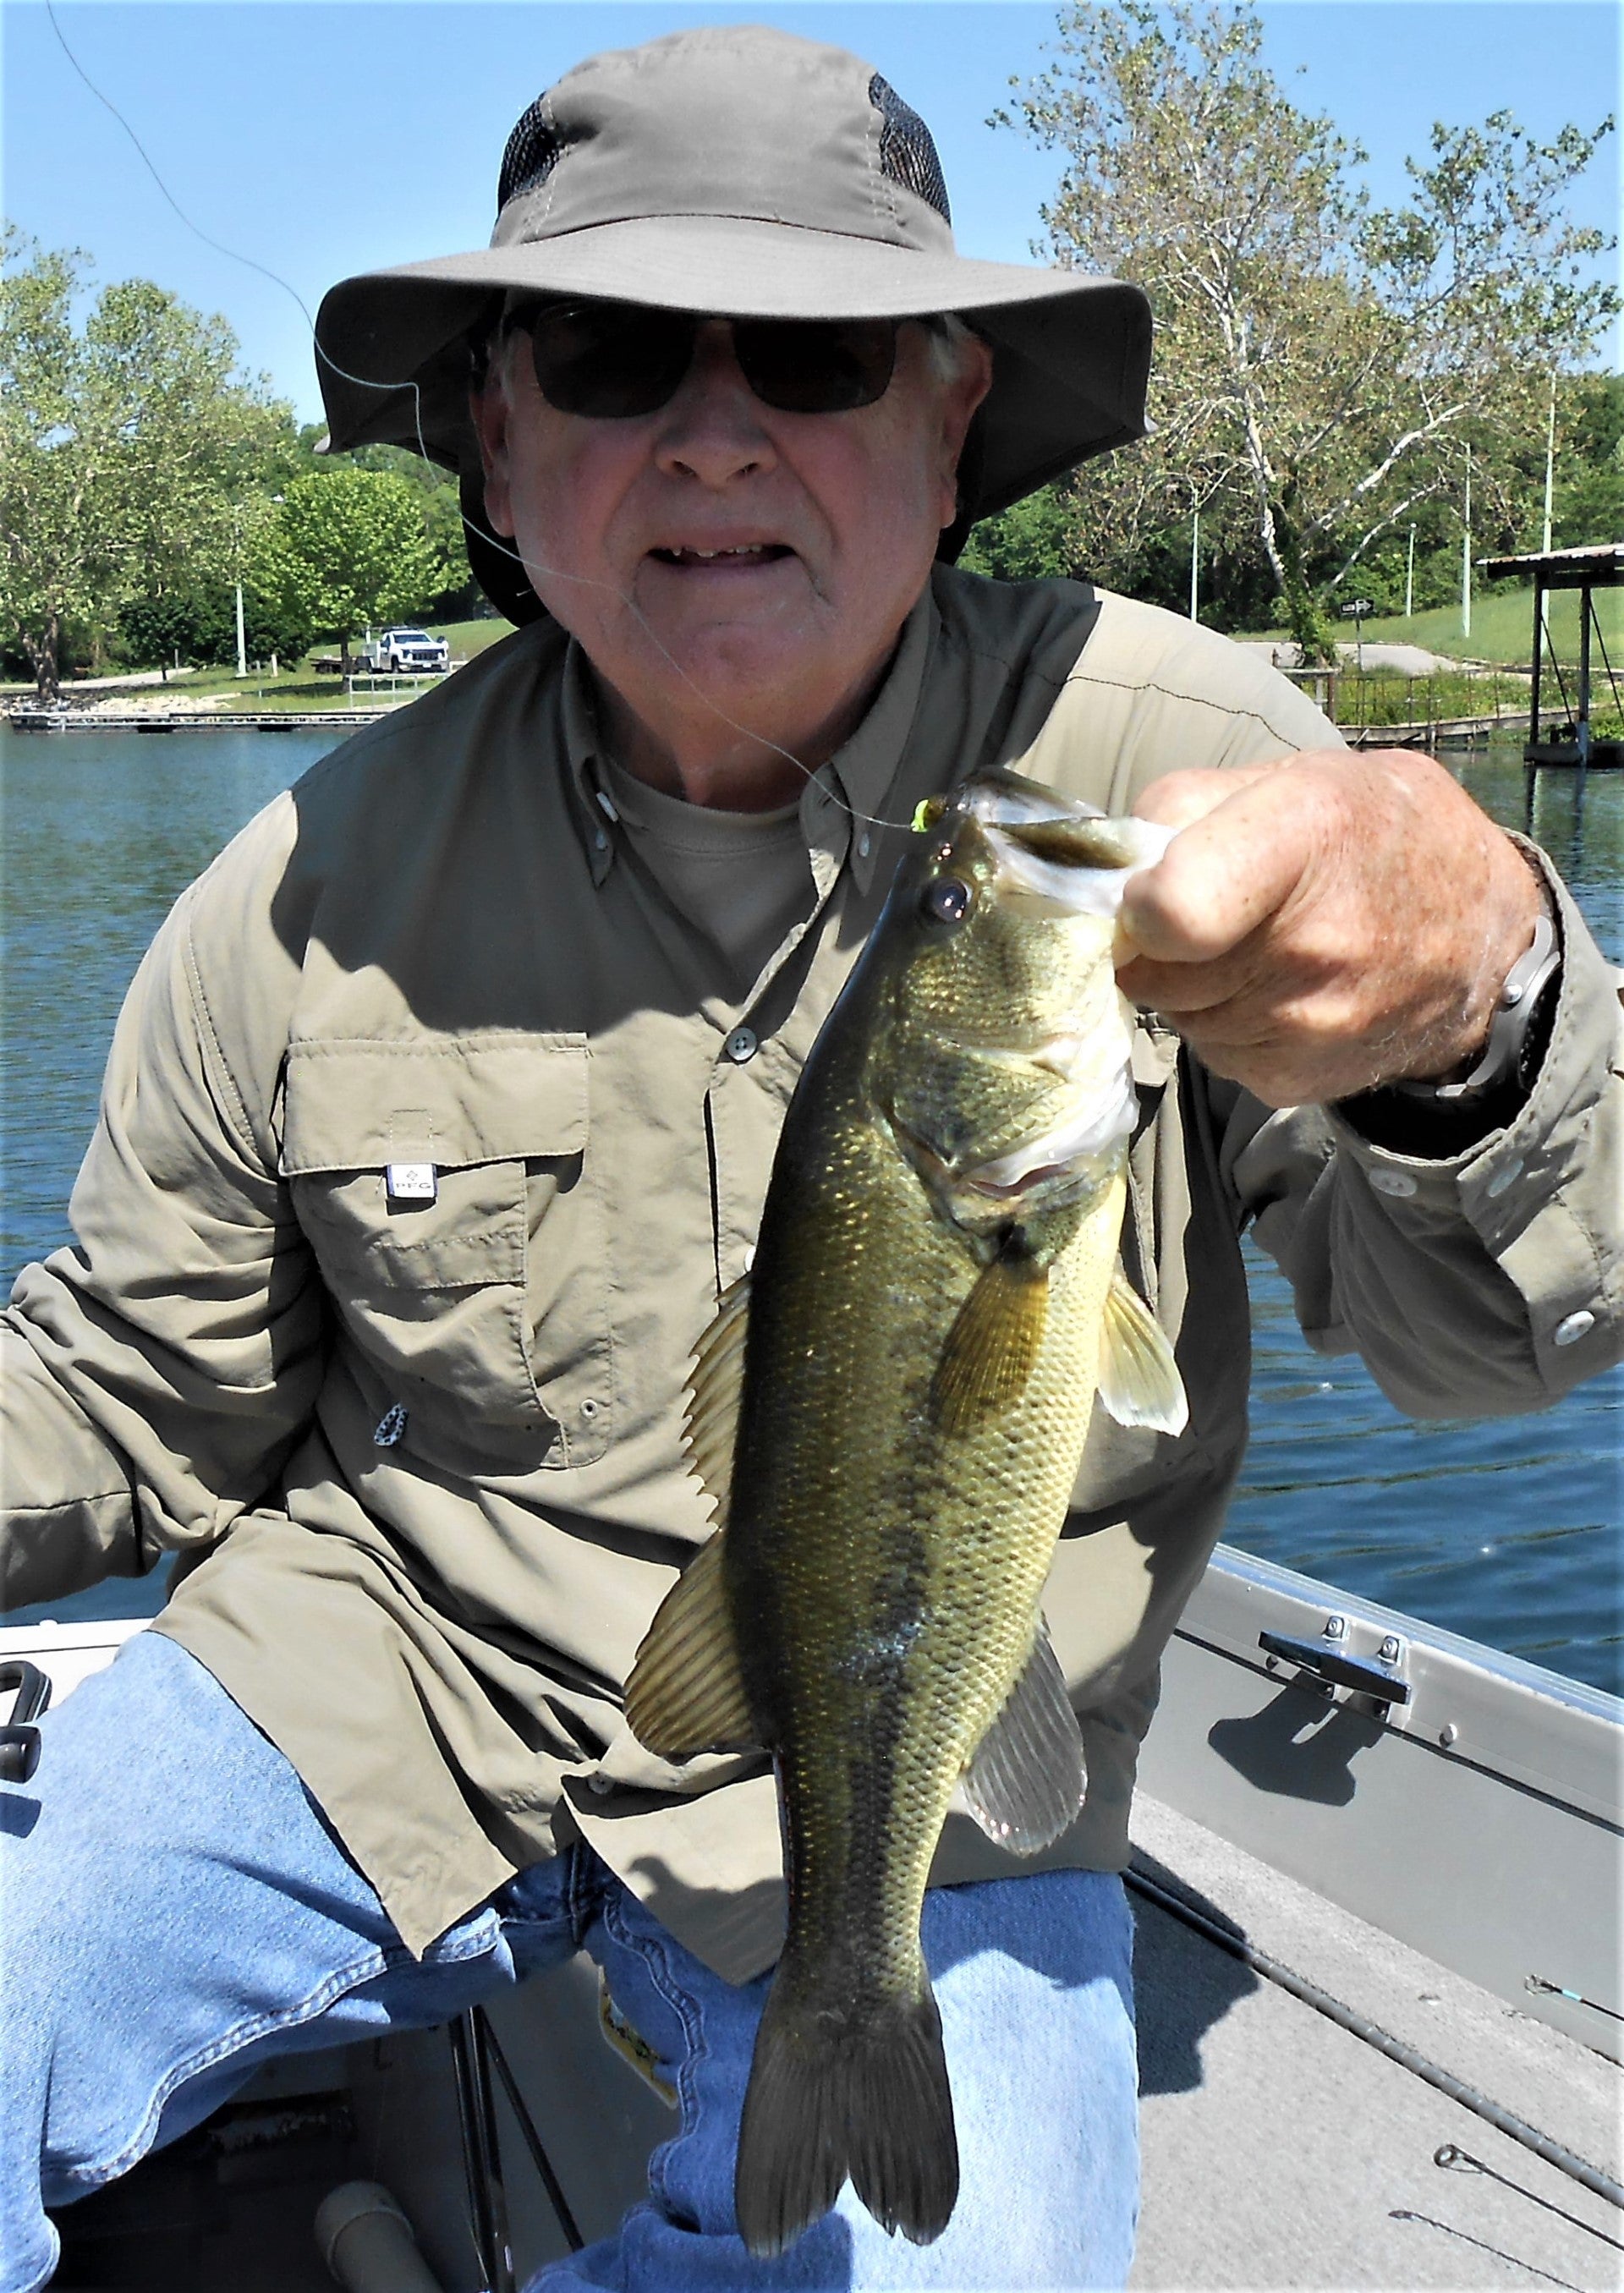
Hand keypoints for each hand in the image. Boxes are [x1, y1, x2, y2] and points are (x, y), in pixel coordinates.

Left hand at [1115, 749, 1544, 1107]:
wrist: (1482, 934)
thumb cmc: (1377, 835)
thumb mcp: (1301, 774)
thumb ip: (1191, 803)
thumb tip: (1118, 865)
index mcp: (1307, 837)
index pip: (1172, 911)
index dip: (1140, 902)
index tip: (1154, 889)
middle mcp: (1311, 943)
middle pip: (1154, 967)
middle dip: (1158, 941)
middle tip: (1211, 912)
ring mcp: (1305, 1025)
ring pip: (1174, 1012)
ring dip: (1189, 983)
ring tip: (1253, 945)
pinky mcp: (1293, 1082)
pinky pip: (1208, 1051)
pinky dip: (1222, 1022)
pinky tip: (1273, 989)